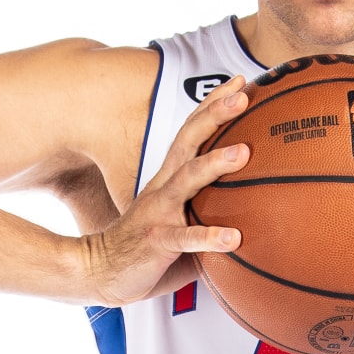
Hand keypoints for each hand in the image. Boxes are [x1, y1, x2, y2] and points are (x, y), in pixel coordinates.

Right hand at [81, 78, 249, 304]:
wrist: (100, 271)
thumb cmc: (145, 249)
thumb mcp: (181, 225)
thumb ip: (210, 216)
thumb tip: (253, 219)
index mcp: (169, 180)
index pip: (191, 132)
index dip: (213, 105)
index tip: (239, 82)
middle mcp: (163, 188)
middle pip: (190, 141)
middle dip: (216, 115)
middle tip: (244, 95)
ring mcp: (159, 212)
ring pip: (188, 180)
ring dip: (215, 163)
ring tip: (243, 151)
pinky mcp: (157, 241)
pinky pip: (186, 238)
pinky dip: (209, 236)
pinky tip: (234, 238)